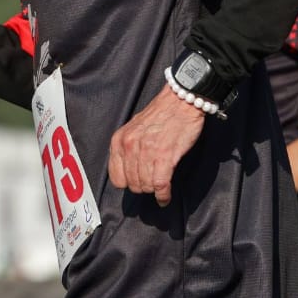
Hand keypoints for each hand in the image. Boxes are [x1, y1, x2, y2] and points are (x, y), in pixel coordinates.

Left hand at [107, 85, 205, 205]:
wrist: (181, 100)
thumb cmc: (161, 114)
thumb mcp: (134, 128)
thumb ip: (127, 148)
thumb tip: (128, 172)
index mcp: (119, 140)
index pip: (116, 178)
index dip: (128, 183)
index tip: (137, 181)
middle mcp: (129, 146)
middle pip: (133, 185)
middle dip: (143, 187)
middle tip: (152, 182)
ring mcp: (147, 151)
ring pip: (146, 186)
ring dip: (154, 190)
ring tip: (160, 186)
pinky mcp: (165, 156)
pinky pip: (160, 185)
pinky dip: (163, 195)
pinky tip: (165, 197)